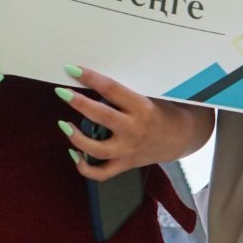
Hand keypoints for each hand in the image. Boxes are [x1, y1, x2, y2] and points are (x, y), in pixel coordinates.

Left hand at [53, 64, 211, 181]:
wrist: (180, 137)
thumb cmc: (162, 111)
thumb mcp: (149, 97)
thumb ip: (123, 94)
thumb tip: (92, 82)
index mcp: (141, 108)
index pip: (112, 89)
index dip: (90, 78)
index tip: (73, 69)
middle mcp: (133, 130)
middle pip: (102, 117)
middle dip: (79, 103)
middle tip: (62, 92)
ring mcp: (128, 150)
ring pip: (97, 149)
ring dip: (76, 138)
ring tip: (64, 125)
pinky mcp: (124, 164)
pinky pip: (101, 173)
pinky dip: (84, 167)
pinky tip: (74, 154)